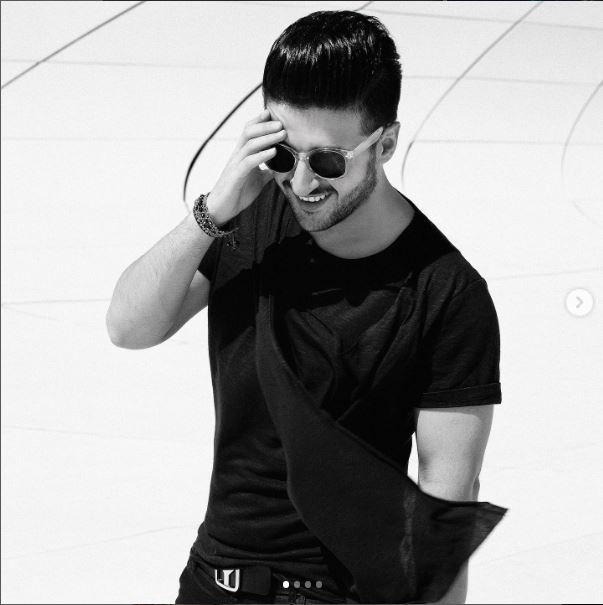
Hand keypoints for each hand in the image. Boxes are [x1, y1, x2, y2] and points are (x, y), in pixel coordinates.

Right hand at [206, 108, 285, 224]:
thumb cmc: (238, 193)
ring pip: (250, 145)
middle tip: (281, 123)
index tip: (272, 114)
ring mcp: (235, 165)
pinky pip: (249, 162)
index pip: (249, 132)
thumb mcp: (257, 180)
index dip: (259, 121)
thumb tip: (282, 167)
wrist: (222, 209)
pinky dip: (262, 156)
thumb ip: (267, 172)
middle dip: (265, 126)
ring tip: (282, 134)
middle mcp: (237, 156)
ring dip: (267, 138)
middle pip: (249, 132)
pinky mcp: (236, 176)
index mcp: (242, 155)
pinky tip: (273, 152)